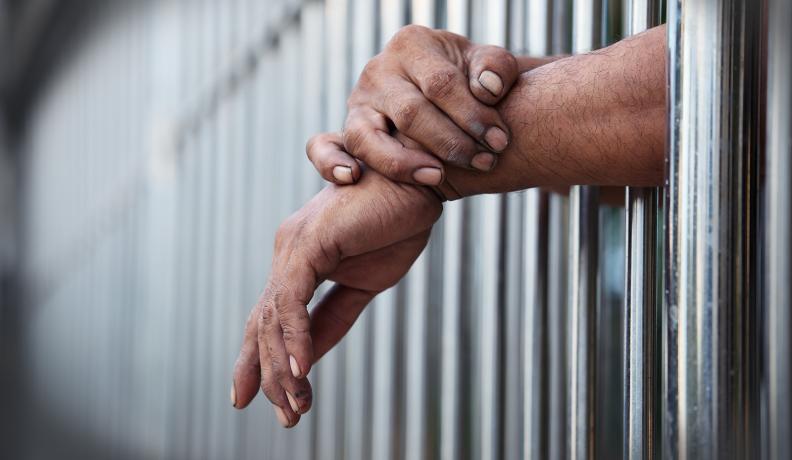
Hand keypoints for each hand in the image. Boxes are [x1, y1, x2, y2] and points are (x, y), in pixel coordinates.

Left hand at [231, 148, 442, 426]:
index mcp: (300, 261)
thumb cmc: (396, 223)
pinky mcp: (308, 242)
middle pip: (263, 323)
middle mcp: (288, 252)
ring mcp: (294, 246)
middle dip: (267, 373)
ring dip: (283, 367)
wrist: (421, 183)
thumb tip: (308, 359)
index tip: (271, 401)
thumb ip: (332, 318)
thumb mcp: (364, 285)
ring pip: (273, 317)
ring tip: (295, 406)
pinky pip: (291, 300)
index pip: (272, 318)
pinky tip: (303, 371)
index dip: (265, 361)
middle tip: (286, 417)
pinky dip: (296, 338)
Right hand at [310, 25, 518, 186]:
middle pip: (411, 113)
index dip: (473, 116)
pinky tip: (353, 178)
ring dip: (402, 163)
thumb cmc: (470, 81)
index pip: (441, 83)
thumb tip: (488, 89)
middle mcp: (378, 70)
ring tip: (437, 177)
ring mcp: (358, 102)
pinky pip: (324, 147)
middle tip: (484, 162)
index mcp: (412, 44)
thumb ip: (496, 69)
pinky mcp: (347, 130)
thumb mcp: (487, 66)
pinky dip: (332, 163)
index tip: (500, 141)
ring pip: (367, 136)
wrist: (447, 95)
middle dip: (451, 143)